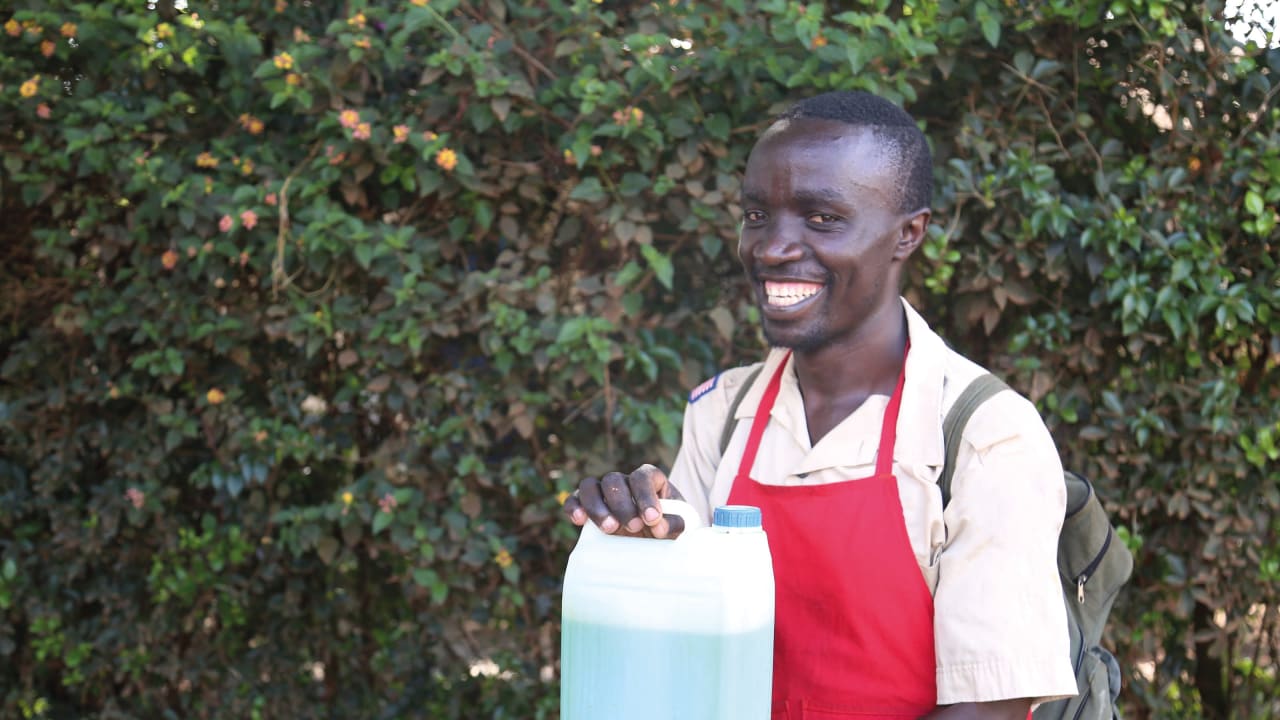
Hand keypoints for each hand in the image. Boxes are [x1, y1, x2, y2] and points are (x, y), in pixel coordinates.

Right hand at [562, 464, 685, 538]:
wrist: (652, 542)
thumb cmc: (667, 529)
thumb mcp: (678, 526)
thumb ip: (674, 523)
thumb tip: (659, 526)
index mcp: (648, 479)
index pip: (642, 476)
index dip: (646, 496)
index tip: (652, 518)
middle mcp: (623, 481)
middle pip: (614, 480)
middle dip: (622, 505)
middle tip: (634, 527)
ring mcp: (603, 493)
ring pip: (590, 486)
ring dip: (597, 507)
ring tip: (610, 529)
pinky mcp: (587, 507)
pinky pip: (573, 499)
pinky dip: (573, 507)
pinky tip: (579, 521)